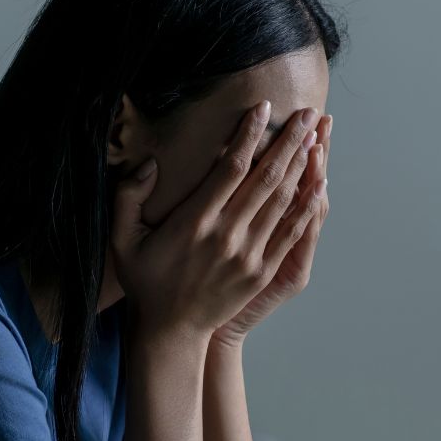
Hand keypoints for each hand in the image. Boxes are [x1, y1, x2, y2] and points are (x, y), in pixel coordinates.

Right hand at [110, 101, 324, 345]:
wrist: (170, 331)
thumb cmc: (145, 280)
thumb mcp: (122, 239)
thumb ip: (128, 197)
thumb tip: (149, 164)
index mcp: (194, 222)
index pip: (230, 168)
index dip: (249, 135)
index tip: (264, 109)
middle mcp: (226, 235)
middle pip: (266, 178)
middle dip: (288, 142)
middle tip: (305, 113)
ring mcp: (248, 254)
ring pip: (283, 201)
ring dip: (302, 166)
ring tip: (316, 136)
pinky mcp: (262, 271)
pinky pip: (291, 232)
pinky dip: (307, 205)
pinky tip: (318, 183)